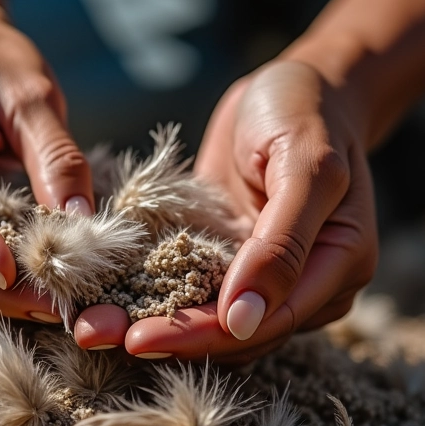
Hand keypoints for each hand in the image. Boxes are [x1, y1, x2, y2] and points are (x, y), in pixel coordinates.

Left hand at [82, 61, 377, 360]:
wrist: (293, 86)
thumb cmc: (306, 113)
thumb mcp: (304, 164)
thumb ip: (282, 241)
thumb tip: (243, 319)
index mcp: (337, 268)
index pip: (267, 321)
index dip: (204, 336)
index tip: (140, 339)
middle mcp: (303, 284)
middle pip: (232, 332)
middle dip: (165, 337)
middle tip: (92, 334)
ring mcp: (264, 274)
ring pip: (207, 318)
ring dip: (150, 322)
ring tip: (87, 324)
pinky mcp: (228, 257)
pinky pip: (190, 286)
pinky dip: (150, 293)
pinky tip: (105, 296)